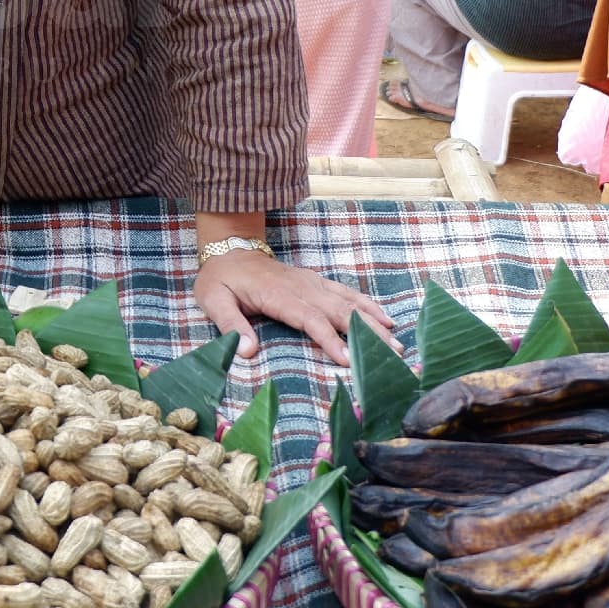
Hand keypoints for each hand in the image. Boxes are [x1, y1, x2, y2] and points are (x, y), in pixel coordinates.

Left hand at [195, 249, 398, 366]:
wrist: (229, 248)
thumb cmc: (220, 279)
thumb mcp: (213, 300)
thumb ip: (231, 325)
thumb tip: (247, 352)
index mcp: (278, 294)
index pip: (309, 318)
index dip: (330, 338)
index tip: (348, 359)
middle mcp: (301, 286)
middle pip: (338, 311)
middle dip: (366, 332)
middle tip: (391, 353)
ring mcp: (311, 282)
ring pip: (347, 301)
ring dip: (372, 320)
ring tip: (395, 340)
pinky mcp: (315, 282)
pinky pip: (344, 292)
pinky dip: (366, 304)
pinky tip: (384, 317)